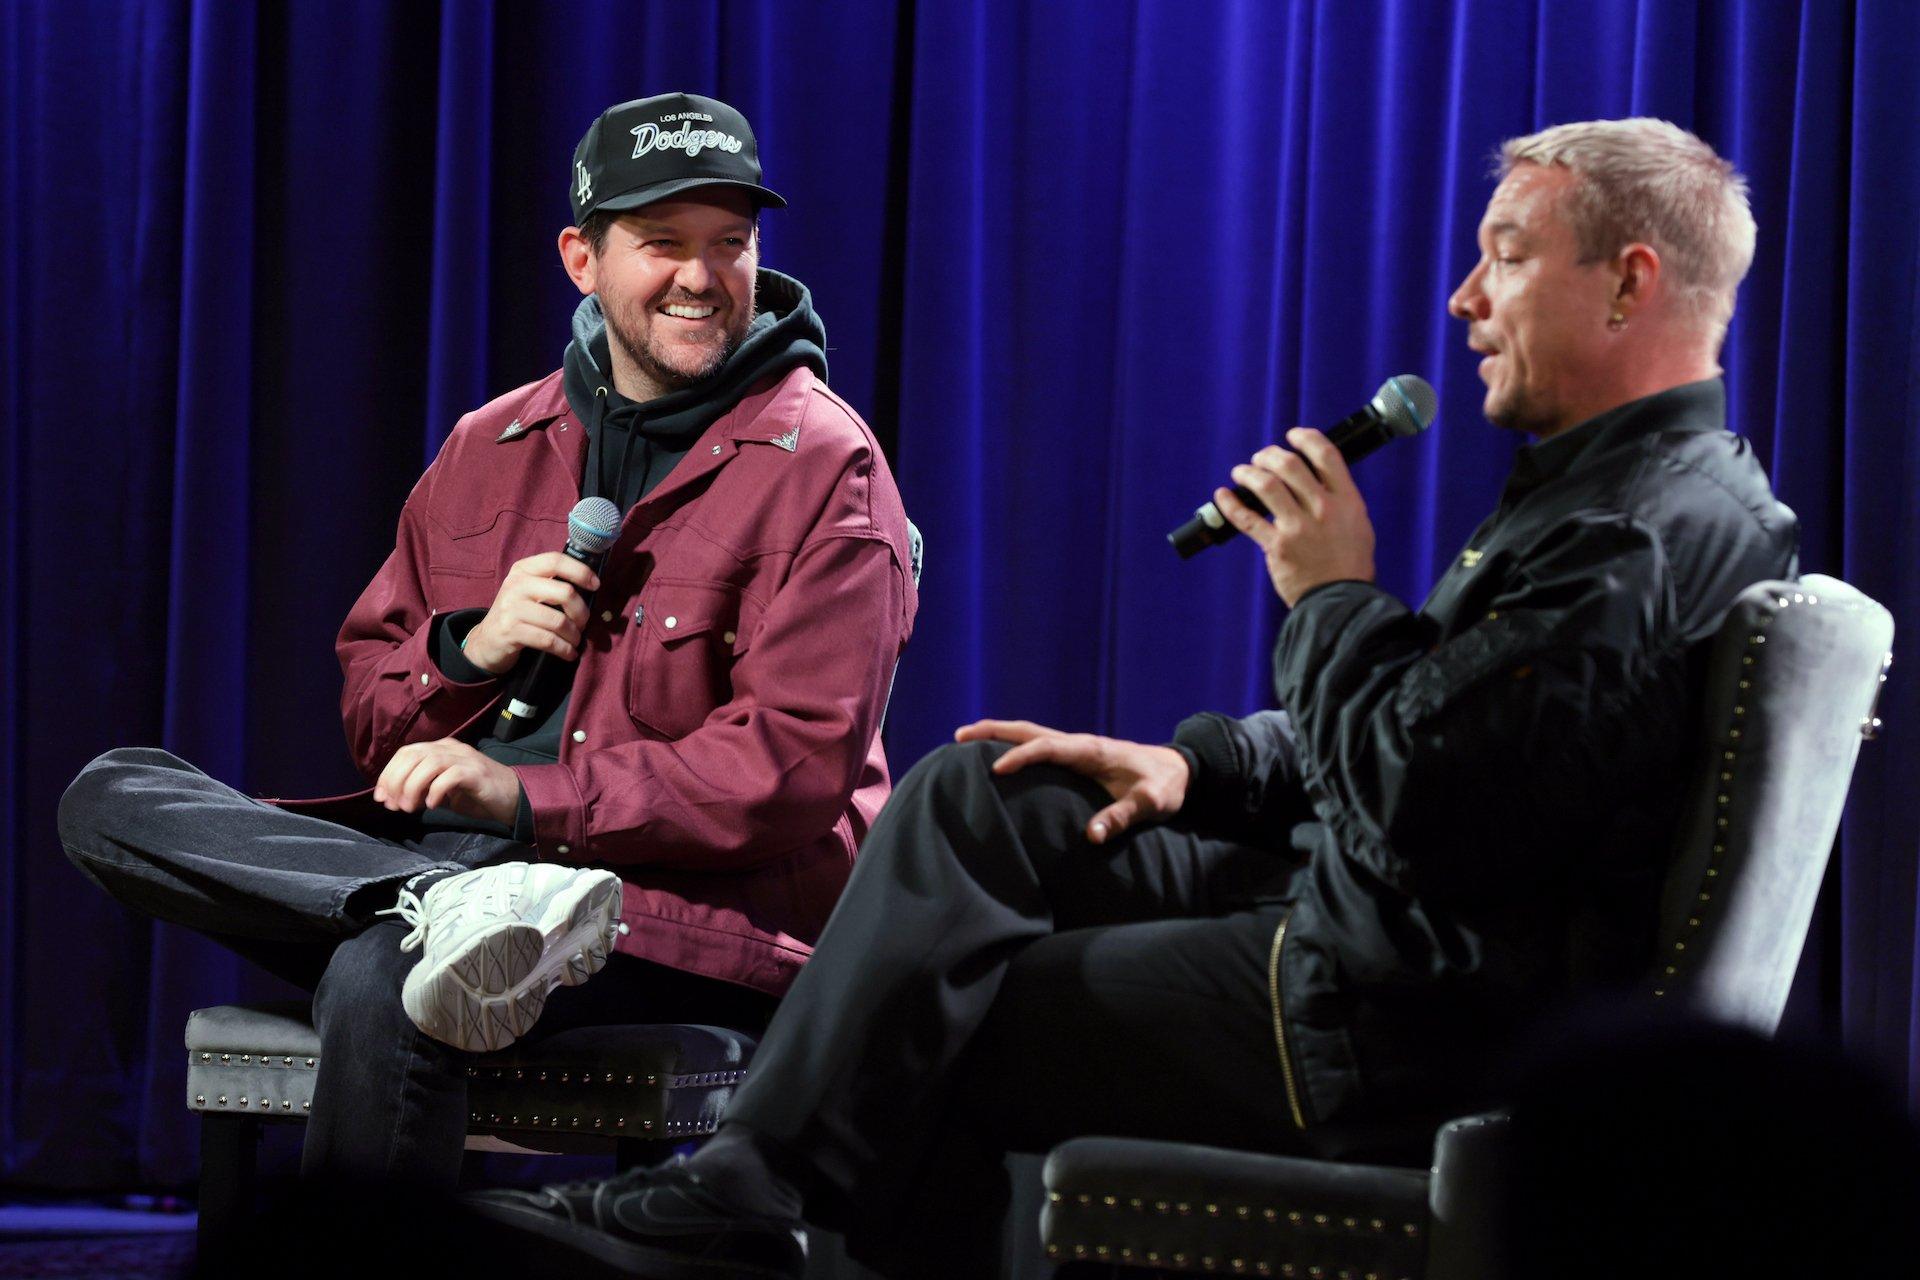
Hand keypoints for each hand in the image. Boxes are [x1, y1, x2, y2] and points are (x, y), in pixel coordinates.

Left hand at [373, 738, 519, 825]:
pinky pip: (449, 776)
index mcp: (441, 749)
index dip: (388, 774)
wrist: (513, 798)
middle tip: (394, 805)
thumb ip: (421, 788)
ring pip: (428, 763)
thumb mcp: (442, 790)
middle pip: (413, 755)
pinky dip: (435, 791)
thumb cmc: (477, 795)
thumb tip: (393, 797)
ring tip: (410, 808)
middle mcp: (451, 748)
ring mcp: (465, 758)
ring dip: (412, 787)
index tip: (381, 797)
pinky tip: (432, 805)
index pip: (406, 752)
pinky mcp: (476, 773)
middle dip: (396, 781)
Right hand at [460, 552, 600, 675]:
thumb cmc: (517, 613)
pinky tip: (569, 653)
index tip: (595, 585)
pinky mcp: (510, 631)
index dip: (581, 571)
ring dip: (574, 635)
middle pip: (564, 592)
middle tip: (583, 624)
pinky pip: (548, 641)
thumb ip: (552, 584)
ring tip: (575, 641)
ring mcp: (511, 608)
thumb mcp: (529, 591)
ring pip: (559, 621)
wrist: (487, 640)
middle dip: (582, 612)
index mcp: (523, 569)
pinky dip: (564, 649)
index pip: (556, 560)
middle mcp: (516, 584)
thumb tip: (590, 587)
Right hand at [954, 719, 1189, 843]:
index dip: (1021, 757)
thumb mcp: (1150, 804)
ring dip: (998, 735)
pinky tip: (999, 757)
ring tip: (965, 740)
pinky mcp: (1076, 756)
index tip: (995, 770)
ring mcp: (1076, 748)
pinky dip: (1014, 746)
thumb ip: (1122, 818)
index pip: (1047, 748)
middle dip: (993, 732)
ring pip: (1030, 735)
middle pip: (1028, 731)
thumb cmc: (1165, 787)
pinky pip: (1038, 746)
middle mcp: (1079, 743)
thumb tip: (1091, 837)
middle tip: (959, 736)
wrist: (1179, 770)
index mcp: (1091, 750)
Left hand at [1215, 427, 1375, 606]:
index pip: (1325, 455)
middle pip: (1290, 465)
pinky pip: (1246, 519)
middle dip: (1269, 455)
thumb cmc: (1349, 565)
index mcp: (1347, 501)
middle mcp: (1323, 509)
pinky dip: (1230, 504)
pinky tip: (1222, 495)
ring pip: (1266, 485)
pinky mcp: (1276, 547)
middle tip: (1261, 458)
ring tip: (1240, 472)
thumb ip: (1339, 500)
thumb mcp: (1358, 524)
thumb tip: (1316, 477)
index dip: (1306, 438)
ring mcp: (1298, 527)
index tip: (1292, 435)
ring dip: (1247, 473)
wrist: (1340, 601)